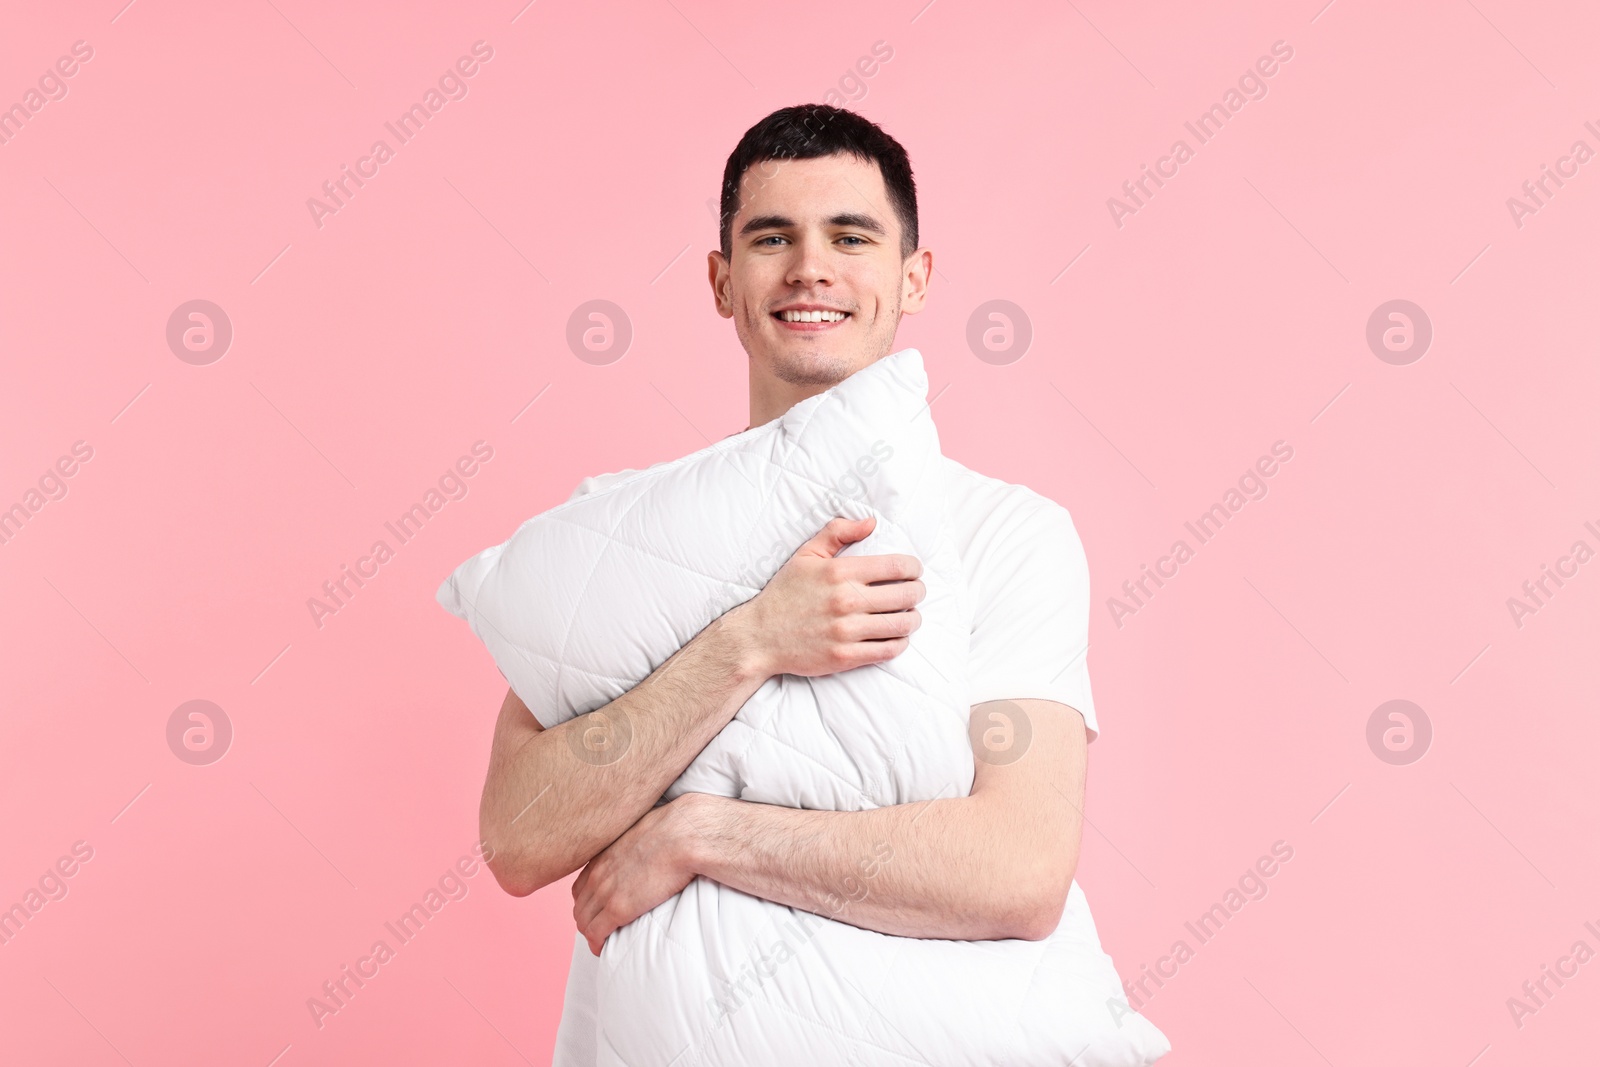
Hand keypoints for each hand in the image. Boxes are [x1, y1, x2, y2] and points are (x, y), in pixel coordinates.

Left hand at [571, 794, 702, 955]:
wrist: (683, 836)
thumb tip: (649, 849)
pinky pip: (596, 933)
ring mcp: (606, 891)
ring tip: (605, 942)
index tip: (599, 911)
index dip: (588, 902)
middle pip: (580, 906)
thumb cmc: (674, 831)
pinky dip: (597, 944)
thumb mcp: (644, 832)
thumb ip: (636, 845)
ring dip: (591, 934)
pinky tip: (602, 950)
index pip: (581, 886)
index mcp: (604, 855)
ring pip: (584, 922)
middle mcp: (598, 873)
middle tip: (602, 931)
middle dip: (588, 920)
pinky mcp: (618, 908)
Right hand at [731, 515, 923, 677]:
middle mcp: (846, 600)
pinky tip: (896, 636)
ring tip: (910, 615)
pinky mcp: (846, 657)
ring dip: (913, 619)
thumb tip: (872, 523)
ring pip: (902, 624)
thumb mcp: (806, 555)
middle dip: (918, 592)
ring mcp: (846, 631)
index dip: (914, 568)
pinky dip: (900, 642)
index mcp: (839, 572)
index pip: (897, 566)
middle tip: (915, 592)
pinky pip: (889, 649)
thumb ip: (837, 532)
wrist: (760, 637)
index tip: (914, 571)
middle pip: (907, 595)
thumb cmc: (785, 594)